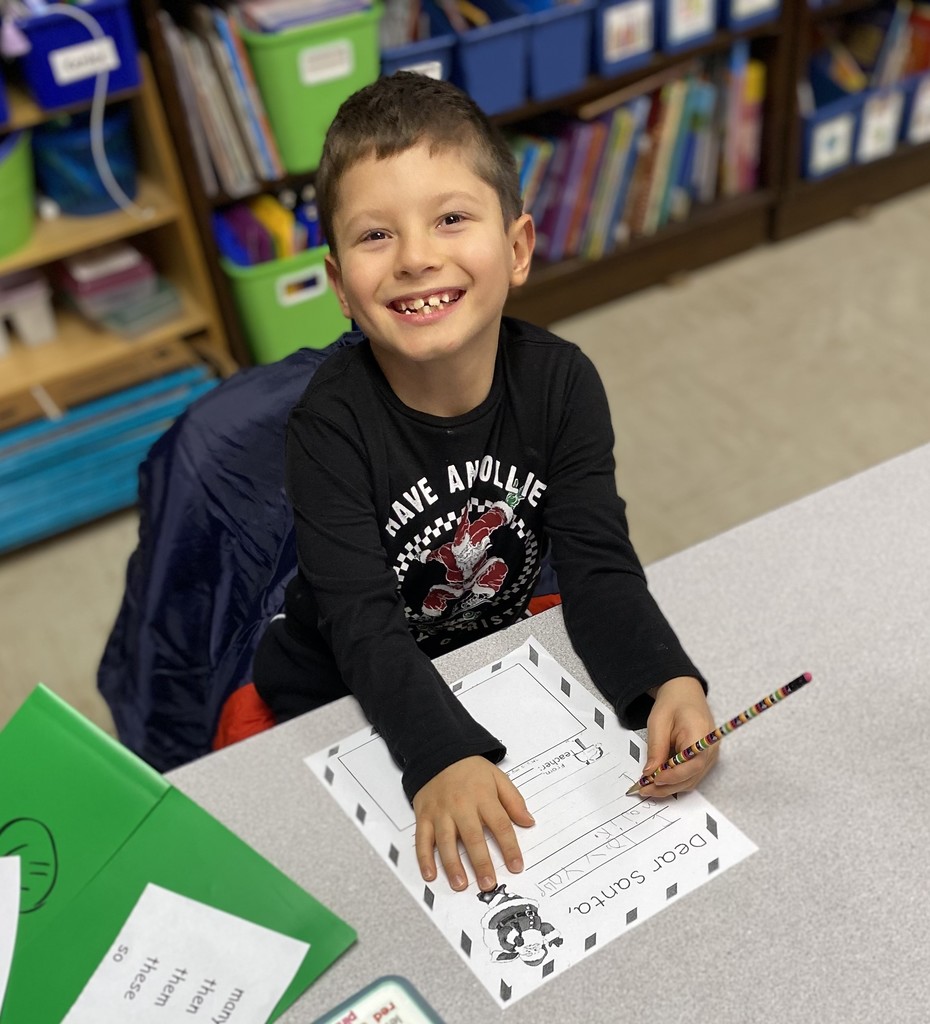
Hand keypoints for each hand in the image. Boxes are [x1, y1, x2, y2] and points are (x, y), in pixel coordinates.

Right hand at [412, 756, 534, 892]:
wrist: (438, 753)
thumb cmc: (470, 769)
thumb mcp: (497, 777)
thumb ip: (514, 800)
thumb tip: (528, 822)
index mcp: (483, 797)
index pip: (500, 825)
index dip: (510, 847)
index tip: (516, 866)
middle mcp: (461, 806)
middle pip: (473, 837)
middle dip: (481, 862)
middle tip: (488, 883)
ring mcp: (440, 812)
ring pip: (446, 841)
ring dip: (453, 865)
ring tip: (460, 884)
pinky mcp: (424, 816)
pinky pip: (422, 839)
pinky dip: (424, 858)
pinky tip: (430, 874)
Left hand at [641, 676, 718, 795]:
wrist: (684, 694)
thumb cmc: (673, 704)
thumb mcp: (658, 721)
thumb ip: (656, 748)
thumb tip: (649, 773)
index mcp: (701, 734)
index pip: (693, 764)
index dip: (674, 776)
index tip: (654, 779)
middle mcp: (710, 748)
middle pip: (691, 777)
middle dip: (667, 786)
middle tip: (644, 789)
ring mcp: (709, 756)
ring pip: (690, 780)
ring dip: (669, 787)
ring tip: (648, 787)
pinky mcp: (704, 760)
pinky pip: (690, 776)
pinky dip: (674, 781)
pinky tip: (658, 781)